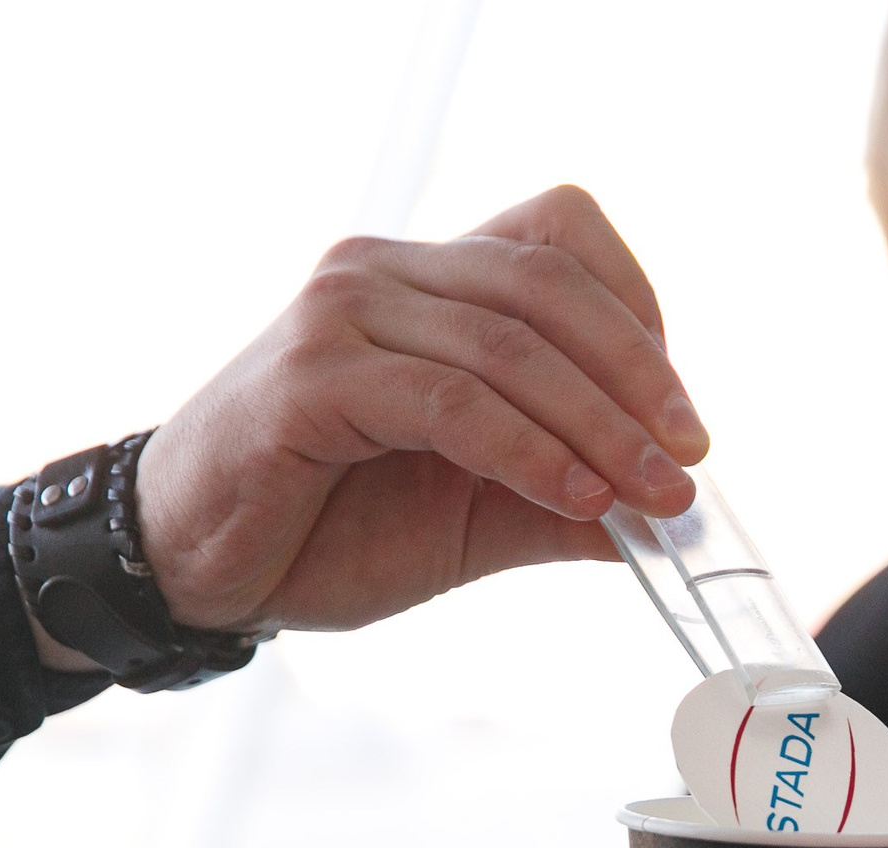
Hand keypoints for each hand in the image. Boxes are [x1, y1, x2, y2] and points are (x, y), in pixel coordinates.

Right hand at [133, 184, 707, 634]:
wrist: (198, 568)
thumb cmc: (328, 527)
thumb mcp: (477, 514)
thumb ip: (568, 501)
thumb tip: (678, 517)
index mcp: (430, 278)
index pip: (562, 238)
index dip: (638, 318)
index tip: (680, 419)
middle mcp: (386, 270)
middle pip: (550, 285)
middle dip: (638, 378)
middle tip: (689, 462)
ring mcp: (343, 311)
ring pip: (510, 346)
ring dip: (599, 427)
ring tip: (651, 497)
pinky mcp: (313, 375)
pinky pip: (452, 403)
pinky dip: (530, 452)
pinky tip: (576, 500)